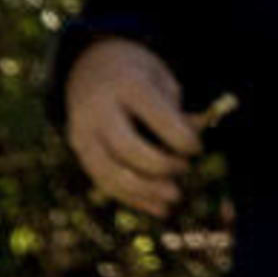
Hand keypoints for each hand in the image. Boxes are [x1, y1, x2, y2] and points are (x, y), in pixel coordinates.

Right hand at [65, 37, 205, 218]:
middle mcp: (99, 112)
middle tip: (184, 170)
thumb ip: (175, 107)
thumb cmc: (135, 73)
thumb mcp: (159, 77)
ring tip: (174, 199)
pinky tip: (156, 208)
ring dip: (144, 191)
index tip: (198, 148)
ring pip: (109, 173)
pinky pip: (103, 183)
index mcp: (127, 85)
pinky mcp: (79, 155)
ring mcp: (83, 136)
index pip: (154, 115)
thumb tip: (195, 136)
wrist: (88, 68)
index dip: (178, 136)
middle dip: (159, 166)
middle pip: (126, 148)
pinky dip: (131, 199)